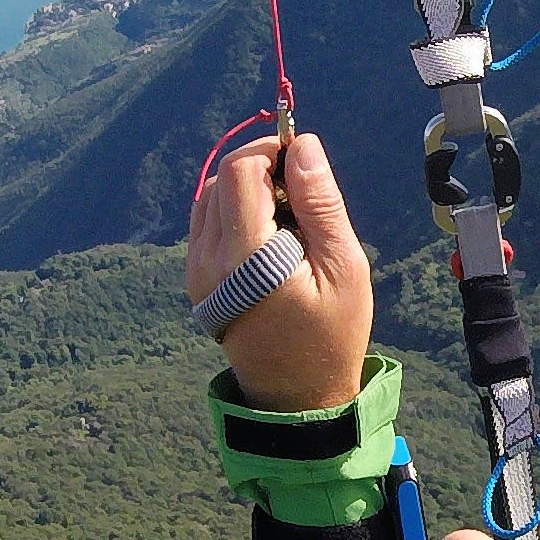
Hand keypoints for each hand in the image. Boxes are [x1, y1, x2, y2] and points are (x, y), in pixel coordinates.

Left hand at [188, 131, 372, 411]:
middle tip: (303, 193)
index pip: (240, 171)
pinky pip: (207, 223)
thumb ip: (320, 202)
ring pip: (210, 197)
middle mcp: (208, 261)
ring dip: (246, 189)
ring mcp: (196, 271)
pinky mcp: (196, 279)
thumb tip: (303, 144)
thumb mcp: (343, 265)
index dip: (271, 151)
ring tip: (289, 217)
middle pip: (222, 179)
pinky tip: (269, 236)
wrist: (297, 395)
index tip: (303, 161)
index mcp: (245, 258)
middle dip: (261, 168)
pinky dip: (235, 212)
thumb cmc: (331, 333)